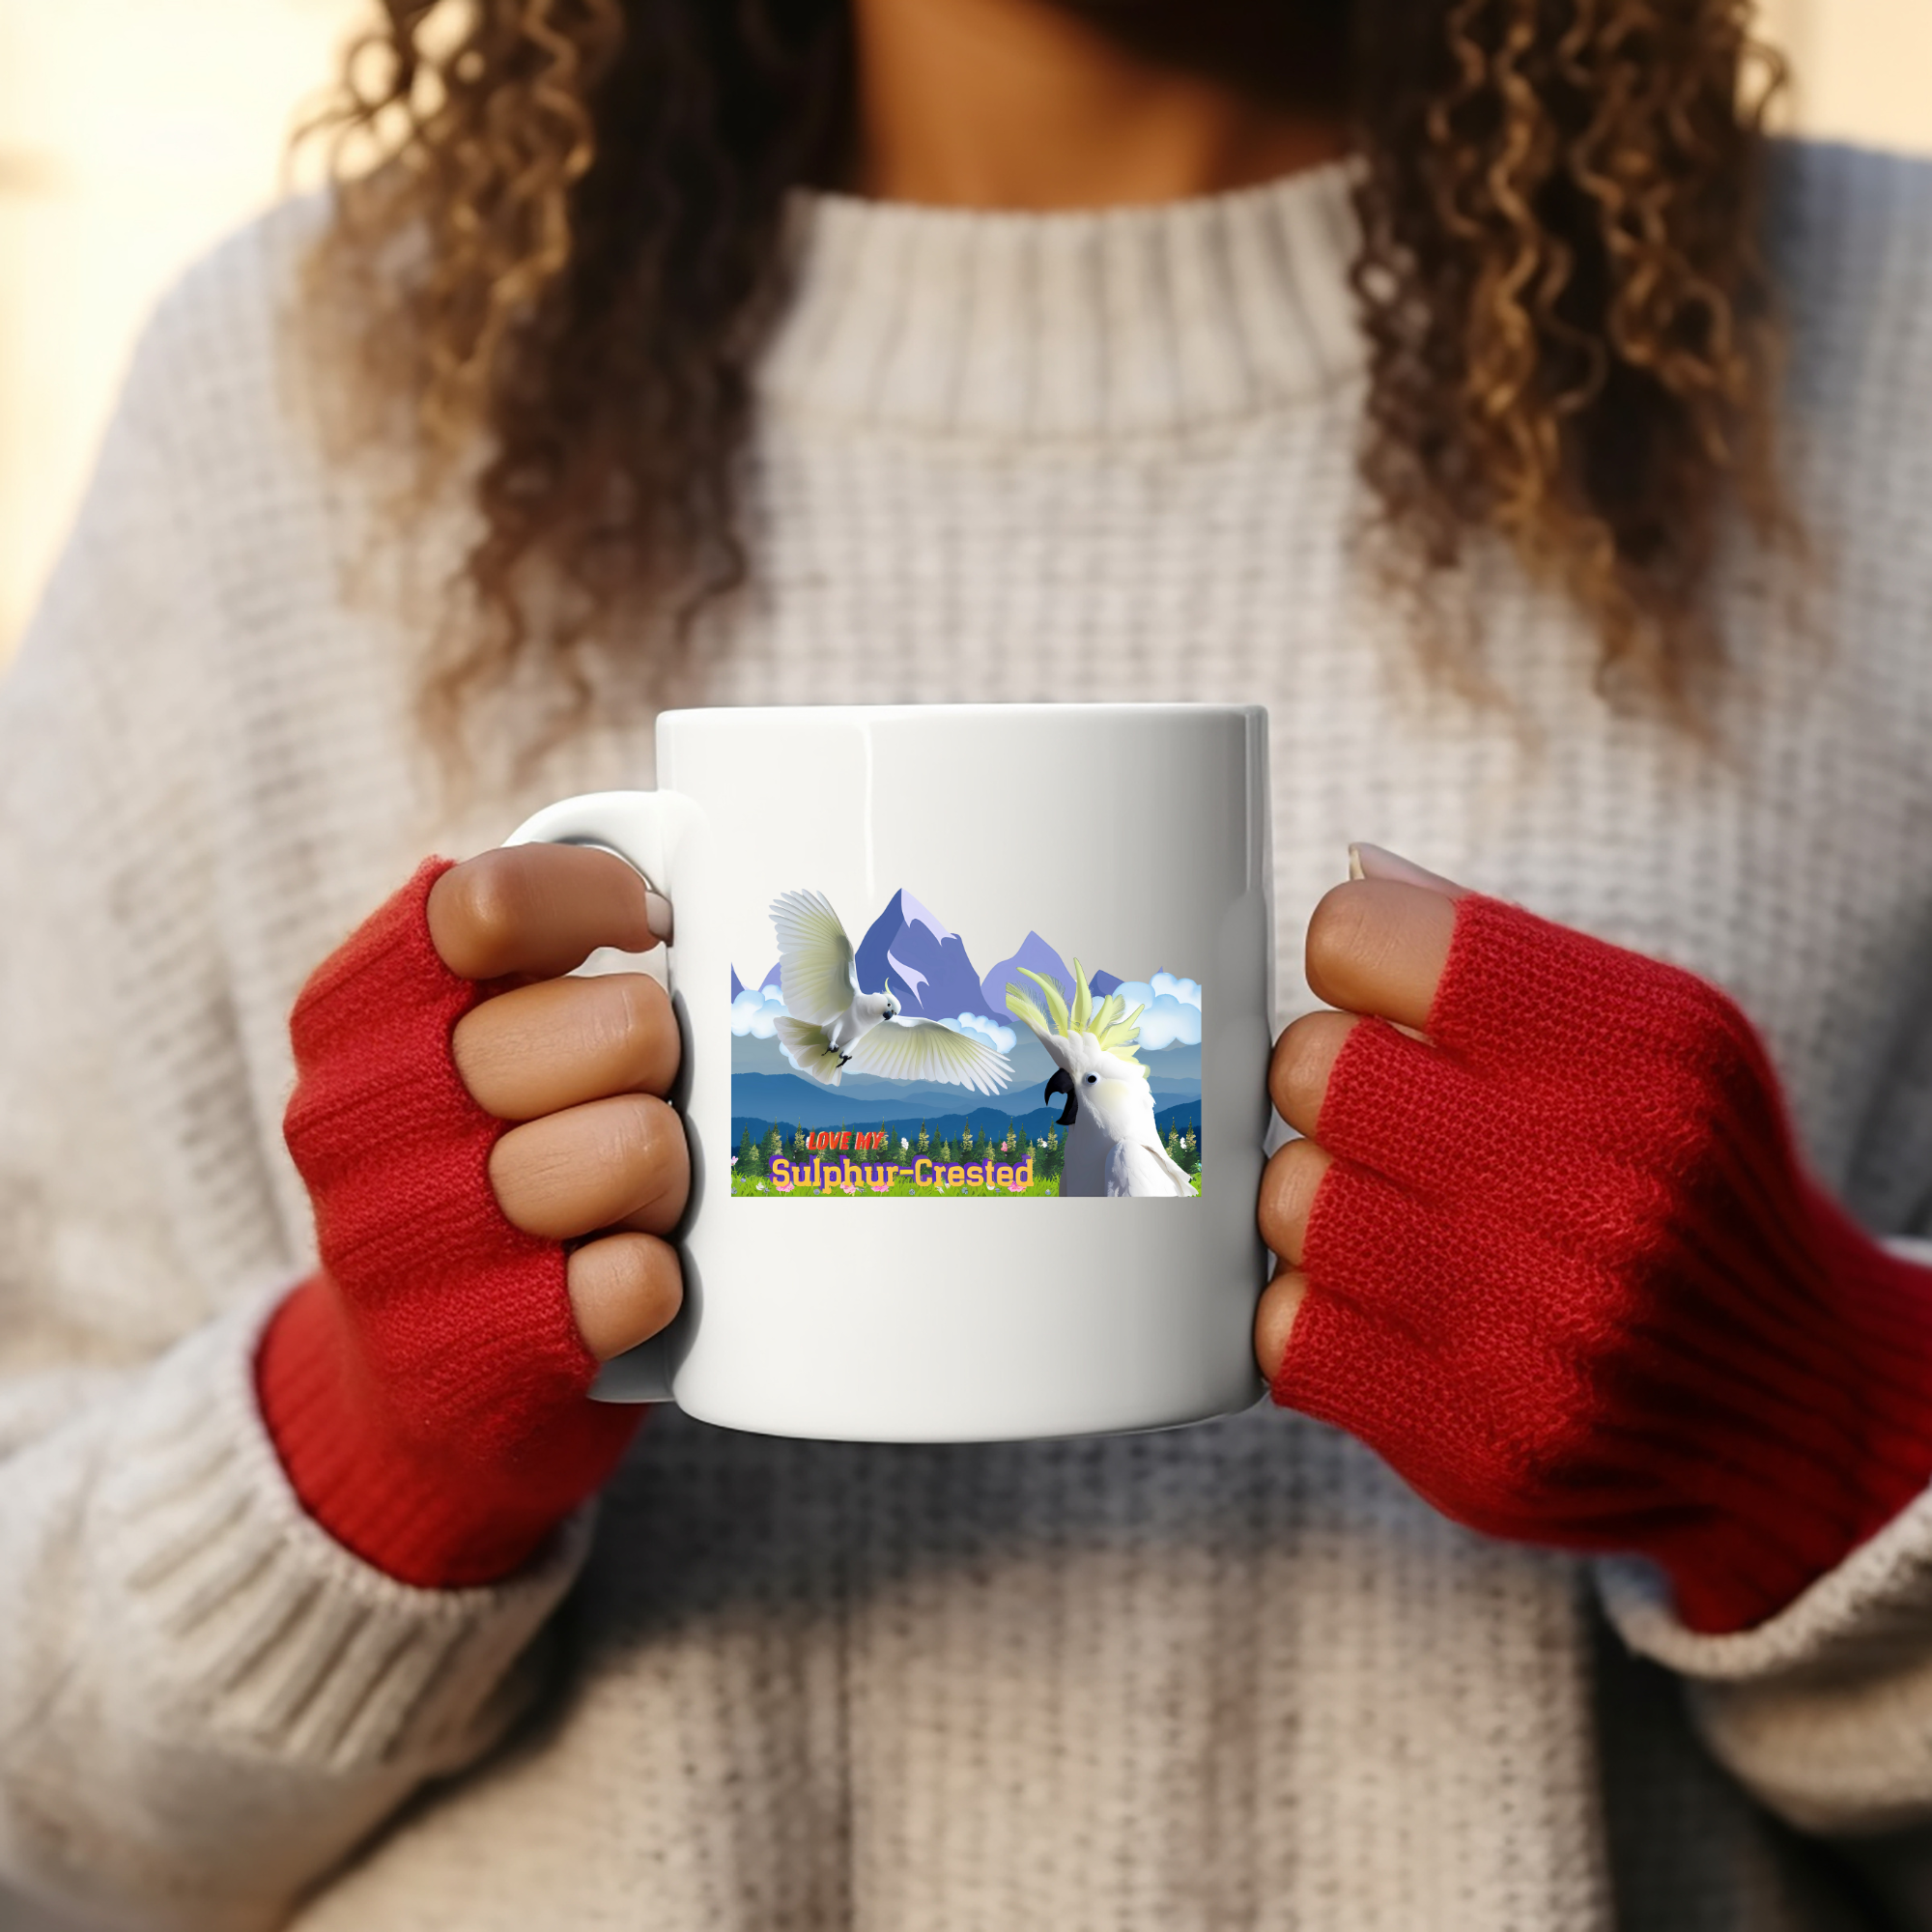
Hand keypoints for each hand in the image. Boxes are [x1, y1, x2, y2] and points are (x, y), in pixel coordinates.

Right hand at [265, 849, 682, 1585]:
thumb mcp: (495, 1024)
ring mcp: (397, 1246)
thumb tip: (725, 869)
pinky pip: (629, 1282)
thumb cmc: (500, 1147)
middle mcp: (355, 1118)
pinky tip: (635, 1269)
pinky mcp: (459, 1358)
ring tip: (643, 1187)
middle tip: (644, 1087)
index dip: (604, 903)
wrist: (423, 1364)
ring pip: (634, 1149)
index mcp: (360, 1007)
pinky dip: (657, 1273)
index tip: (655, 925)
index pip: (491, 907)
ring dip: (671, 1168)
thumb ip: (561, 941)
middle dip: (665, 1054)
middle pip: (621, 1027)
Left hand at [1252, 847, 1931, 1633]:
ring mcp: (1532, 1328)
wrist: (1799, 1410)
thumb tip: (1350, 879)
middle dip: (1326, 1082)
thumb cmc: (1691, 1189)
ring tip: (1393, 1212)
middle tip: (1381, 1113)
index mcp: (1637, 1052)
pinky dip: (1311, 1312)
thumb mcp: (1659, 1038)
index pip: (1363, 941)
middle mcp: (1593, 1189)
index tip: (1379, 997)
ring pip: (1287, 1201)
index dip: (1350, 961)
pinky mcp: (1474, 1440)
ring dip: (1316, 1201)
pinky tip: (1385, 1303)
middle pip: (1309, 1070)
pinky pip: (1282, 1332)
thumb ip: (1495, 949)